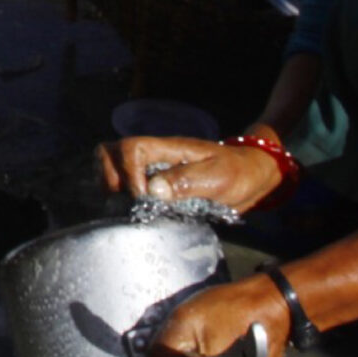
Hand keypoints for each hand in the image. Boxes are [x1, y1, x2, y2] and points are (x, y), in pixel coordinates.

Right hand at [98, 137, 286, 212]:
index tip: (142, 198)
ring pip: (109, 162)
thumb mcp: (220, 178)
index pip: (132, 148)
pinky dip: (117, 193)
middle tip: (126, 201)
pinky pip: (121, 179)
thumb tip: (153, 190)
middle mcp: (154, 155)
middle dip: (109, 177)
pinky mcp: (150, 180)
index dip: (129, 174)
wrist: (248, 173)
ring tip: (124, 205)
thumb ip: (188, 181)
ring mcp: (150, 166)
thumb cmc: (237, 173)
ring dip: (109, 184)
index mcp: (169, 149)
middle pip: (110, 151)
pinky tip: (130, 208)